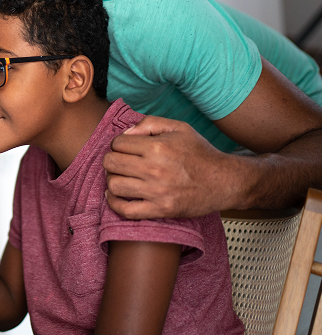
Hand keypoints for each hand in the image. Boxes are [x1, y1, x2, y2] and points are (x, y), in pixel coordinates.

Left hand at [103, 116, 230, 218]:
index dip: (118, 144)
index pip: (117, 144)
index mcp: (158, 147)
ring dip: (112, 180)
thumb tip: (126, 133)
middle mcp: (155, 169)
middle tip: (120, 162)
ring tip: (120, 177)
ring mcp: (157, 191)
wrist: (224, 181)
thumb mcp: (179, 128)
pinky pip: (126, 210)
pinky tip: (116, 196)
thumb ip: (149, 123)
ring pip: (114, 185)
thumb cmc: (200, 153)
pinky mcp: (161, 210)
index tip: (125, 149)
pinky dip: (114, 203)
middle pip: (111, 163)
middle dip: (111, 161)